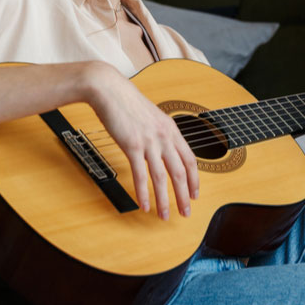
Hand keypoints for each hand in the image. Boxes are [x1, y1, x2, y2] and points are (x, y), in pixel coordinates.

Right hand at [84, 63, 199, 219]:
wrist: (109, 89)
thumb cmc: (126, 101)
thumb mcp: (151, 116)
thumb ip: (159, 133)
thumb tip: (162, 149)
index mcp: (171, 129)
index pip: (190, 159)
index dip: (194, 180)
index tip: (195, 194)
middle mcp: (164, 136)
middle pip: (180, 172)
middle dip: (184, 196)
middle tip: (186, 213)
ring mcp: (150, 141)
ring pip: (162, 177)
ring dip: (165, 200)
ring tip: (165, 215)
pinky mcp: (132, 145)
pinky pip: (140, 175)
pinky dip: (143, 193)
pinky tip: (144, 205)